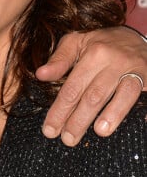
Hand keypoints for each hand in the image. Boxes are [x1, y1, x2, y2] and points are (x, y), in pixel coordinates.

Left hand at [36, 26, 145, 146]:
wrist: (136, 36)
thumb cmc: (100, 42)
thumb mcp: (76, 42)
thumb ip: (59, 60)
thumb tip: (40, 75)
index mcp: (92, 53)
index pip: (72, 87)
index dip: (60, 109)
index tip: (49, 129)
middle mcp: (113, 62)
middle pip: (93, 96)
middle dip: (78, 120)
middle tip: (67, 140)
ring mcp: (134, 71)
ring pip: (121, 97)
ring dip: (110, 117)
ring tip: (98, 133)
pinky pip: (141, 96)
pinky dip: (137, 110)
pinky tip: (133, 125)